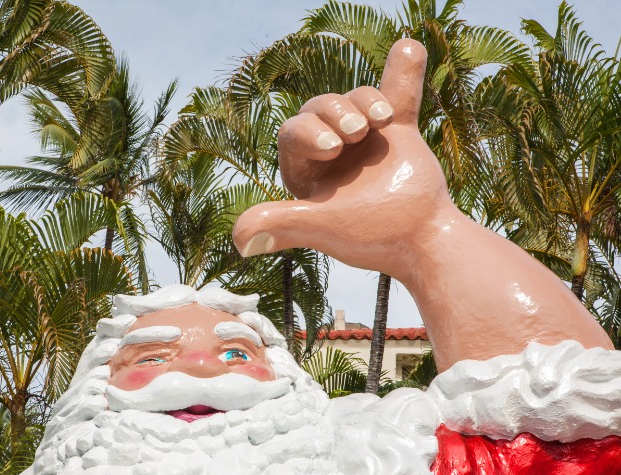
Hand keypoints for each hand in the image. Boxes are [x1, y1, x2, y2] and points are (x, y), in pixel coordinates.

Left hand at [233, 39, 453, 277]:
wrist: (422, 239)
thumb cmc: (370, 235)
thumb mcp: (322, 226)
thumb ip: (281, 225)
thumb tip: (239, 241)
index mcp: (305, 171)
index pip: (292, 133)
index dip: (308, 131)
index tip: (333, 147)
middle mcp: (330, 151)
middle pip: (319, 109)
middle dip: (335, 111)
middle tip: (358, 132)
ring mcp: (364, 139)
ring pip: (354, 99)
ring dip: (366, 99)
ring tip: (381, 119)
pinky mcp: (398, 132)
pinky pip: (398, 92)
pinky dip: (404, 71)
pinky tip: (409, 47)